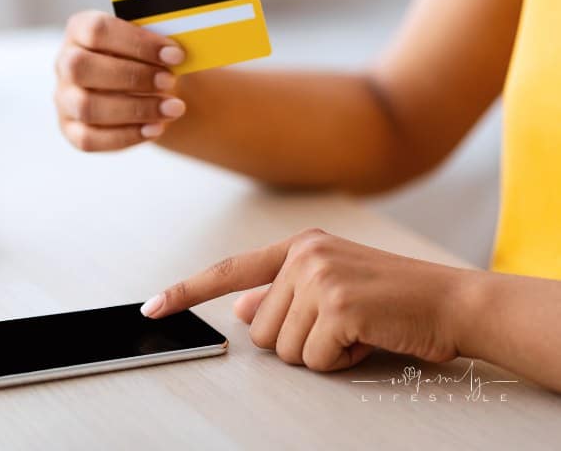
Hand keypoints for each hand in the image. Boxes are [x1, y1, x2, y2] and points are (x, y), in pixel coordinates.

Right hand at [55, 10, 186, 150]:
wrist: (146, 87)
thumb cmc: (148, 57)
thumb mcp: (153, 43)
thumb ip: (159, 42)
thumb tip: (184, 51)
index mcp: (80, 29)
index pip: (97, 30)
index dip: (137, 43)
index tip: (176, 54)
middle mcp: (64, 62)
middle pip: (81, 68)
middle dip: (132, 76)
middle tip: (170, 81)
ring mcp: (64, 98)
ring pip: (87, 107)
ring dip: (135, 109)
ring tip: (172, 109)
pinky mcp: (71, 129)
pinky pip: (90, 139)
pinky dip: (126, 136)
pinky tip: (156, 129)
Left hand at [141, 228, 476, 370]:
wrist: (453, 302)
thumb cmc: (394, 298)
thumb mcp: (332, 286)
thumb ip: (282, 294)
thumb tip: (240, 308)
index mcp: (300, 246)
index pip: (230, 270)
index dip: (187, 291)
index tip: (153, 305)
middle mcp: (304, 255)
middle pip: (259, 330)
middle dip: (298, 341)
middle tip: (342, 326)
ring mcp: (319, 277)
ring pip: (282, 348)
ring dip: (320, 353)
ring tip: (357, 330)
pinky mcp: (338, 304)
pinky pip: (313, 358)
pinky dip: (340, 361)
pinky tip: (367, 338)